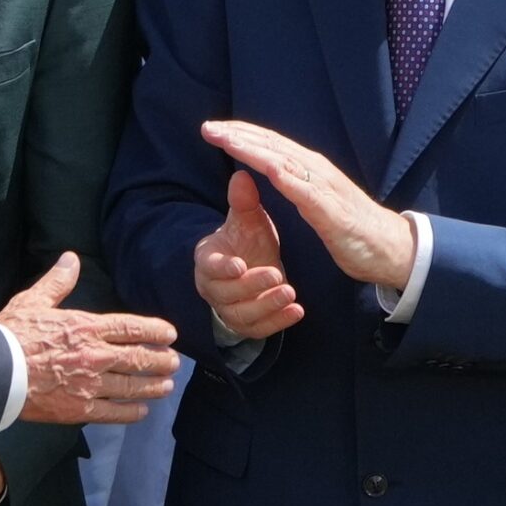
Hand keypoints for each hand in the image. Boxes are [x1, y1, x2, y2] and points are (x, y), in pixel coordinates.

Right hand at [0, 252, 180, 425]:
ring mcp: (89, 385)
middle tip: (174, 362)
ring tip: (167, 386)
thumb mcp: (33, 300)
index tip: (170, 334)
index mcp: (86, 327)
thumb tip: (71, 258)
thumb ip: (58, 282)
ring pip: (132, 387)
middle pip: (139, 359)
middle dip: (161, 360)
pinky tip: (142, 411)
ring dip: (153, 386)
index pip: (131, 328)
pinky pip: (113, 412)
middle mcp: (95, 356)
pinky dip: (131, 412)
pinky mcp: (79, 409)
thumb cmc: (11, 334)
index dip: (155, 330)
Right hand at [193, 169, 302, 339]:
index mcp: (208, 261)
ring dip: (268, 305)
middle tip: (276, 275)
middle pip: (228, 293)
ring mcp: (230, 310)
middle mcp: (214, 289)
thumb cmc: (246, 242)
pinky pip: (260, 329)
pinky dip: (279, 321)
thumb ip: (243, 202)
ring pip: (244, 314)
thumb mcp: (247, 221)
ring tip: (290, 292)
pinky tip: (297, 311)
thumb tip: (241, 175)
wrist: (253, 267)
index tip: (240, 265)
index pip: (209, 267)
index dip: (223, 268)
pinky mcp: (247, 325)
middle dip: (253, 286)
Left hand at [202, 121, 414, 290]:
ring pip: (285, 162)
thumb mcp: (316, 200)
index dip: (241, 135)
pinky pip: (307, 192)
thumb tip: (273, 169)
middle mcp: (316, 171)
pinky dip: (288, 179)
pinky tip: (269, 169)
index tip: (214, 130)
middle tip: (208, 128)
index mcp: (310, 169)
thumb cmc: (352, 226)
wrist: (390, 248)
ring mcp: (325, 189)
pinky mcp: (332, 212)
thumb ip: (296, 183)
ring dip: (254, 150)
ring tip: (228, 141)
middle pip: (272, 147)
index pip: (270, 145)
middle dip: (238, 136)